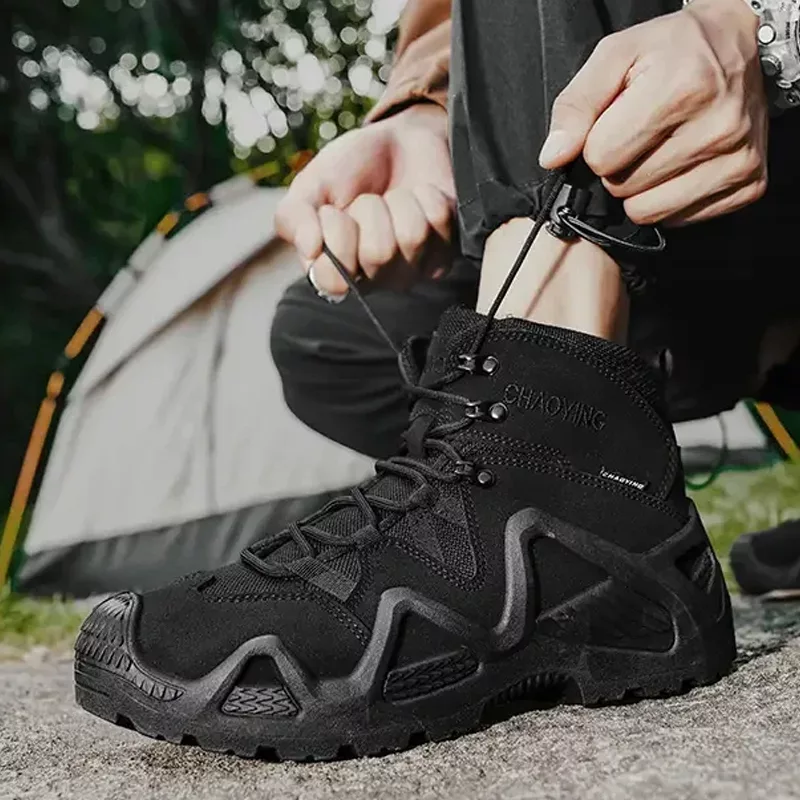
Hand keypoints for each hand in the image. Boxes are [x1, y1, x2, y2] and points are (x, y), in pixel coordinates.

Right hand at [275, 104, 454, 297]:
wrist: (398, 141)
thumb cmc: (351, 169)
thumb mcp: (312, 185)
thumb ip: (295, 216)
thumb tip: (309, 249)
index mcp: (336, 271)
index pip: (333, 281)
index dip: (335, 238)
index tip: (332, 211)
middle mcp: (375, 279)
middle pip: (378, 255)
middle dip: (370, 210)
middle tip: (369, 200)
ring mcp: (414, 269)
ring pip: (412, 237)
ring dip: (400, 201)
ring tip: (394, 197)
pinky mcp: (446, 251)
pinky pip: (438, 220)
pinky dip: (426, 194)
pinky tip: (418, 195)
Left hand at [539, 0, 767, 225]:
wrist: (739, 44)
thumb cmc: (670, 50)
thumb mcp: (615, 56)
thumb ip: (576, 105)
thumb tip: (553, 158)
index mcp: (683, 88)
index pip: (602, 157)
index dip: (597, 143)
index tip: (616, 123)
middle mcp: (718, 126)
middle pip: (623, 187)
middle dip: (620, 166)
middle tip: (641, 135)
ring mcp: (738, 159)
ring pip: (648, 211)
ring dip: (641, 189)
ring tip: (659, 151)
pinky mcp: (750, 184)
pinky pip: (679, 219)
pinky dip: (670, 200)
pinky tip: (682, 165)